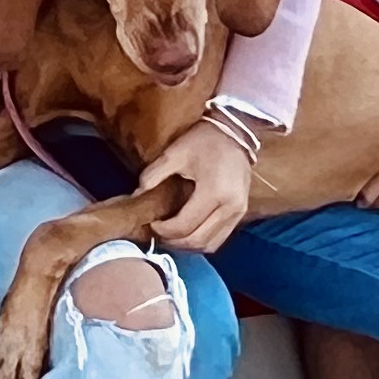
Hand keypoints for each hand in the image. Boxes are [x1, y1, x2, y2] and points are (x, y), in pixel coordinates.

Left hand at [136, 119, 254, 255]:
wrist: (235, 132)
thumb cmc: (203, 140)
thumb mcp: (175, 153)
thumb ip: (154, 174)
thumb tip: (137, 194)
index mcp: (214, 192)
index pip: (184, 225)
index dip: (164, 230)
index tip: (151, 224)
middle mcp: (230, 207)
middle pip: (198, 240)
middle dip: (174, 242)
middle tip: (157, 234)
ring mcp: (239, 212)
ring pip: (210, 244)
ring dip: (188, 246)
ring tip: (170, 236)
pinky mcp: (241, 212)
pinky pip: (220, 238)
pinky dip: (202, 241)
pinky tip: (187, 233)